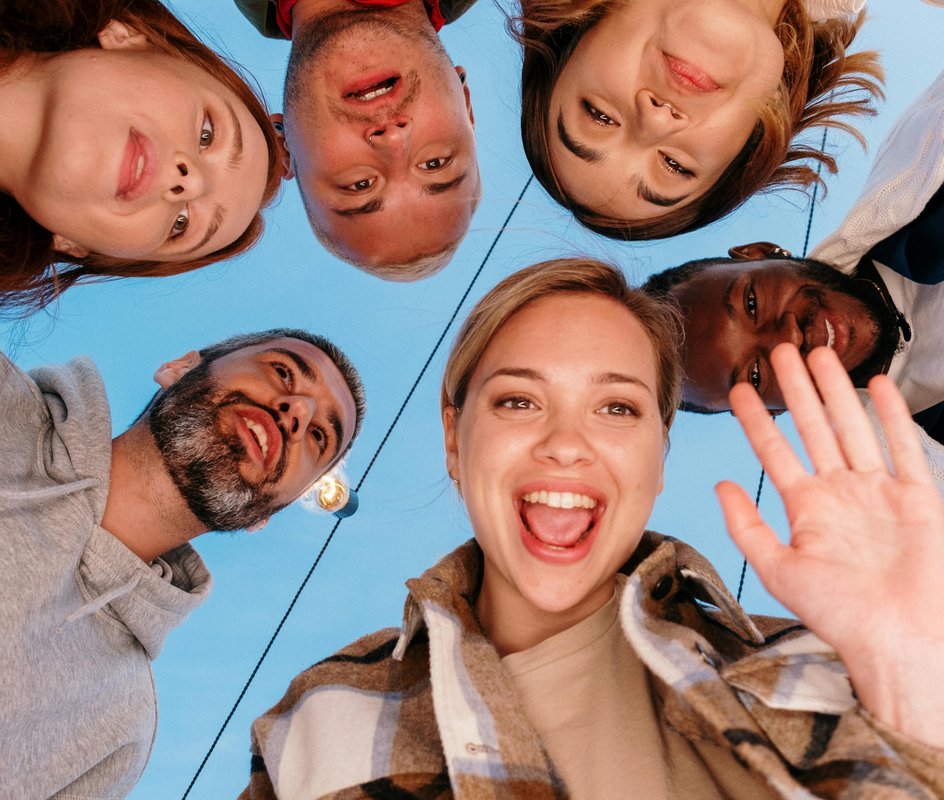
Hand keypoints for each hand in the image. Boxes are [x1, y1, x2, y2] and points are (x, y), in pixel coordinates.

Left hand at [716, 343, 943, 748]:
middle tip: (781, 351)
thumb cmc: (840, 614)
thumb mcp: (778, 569)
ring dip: (836, 391)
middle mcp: (840, 493)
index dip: (756, 420)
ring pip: (853, 427)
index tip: (740, 391)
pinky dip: (891, 416)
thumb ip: (746, 527)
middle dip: (796, 389)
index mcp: (807, 509)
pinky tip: (876, 386)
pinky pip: (903, 448)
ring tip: (819, 355)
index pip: (774, 451)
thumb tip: (722, 486)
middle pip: (813, 428)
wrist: (897, 639)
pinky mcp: (917, 498)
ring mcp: (878, 492)